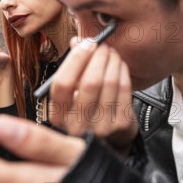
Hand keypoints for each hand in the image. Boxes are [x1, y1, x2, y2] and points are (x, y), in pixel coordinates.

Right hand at [49, 38, 137, 155]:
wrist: (109, 140)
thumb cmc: (85, 112)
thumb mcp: (71, 96)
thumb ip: (72, 70)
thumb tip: (77, 41)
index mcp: (58, 117)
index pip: (62, 85)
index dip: (75, 60)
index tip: (86, 44)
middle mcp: (77, 125)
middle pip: (89, 82)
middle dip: (98, 57)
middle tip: (102, 45)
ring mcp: (101, 127)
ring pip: (109, 83)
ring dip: (112, 61)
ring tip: (111, 52)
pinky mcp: (121, 125)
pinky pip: (124, 89)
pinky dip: (122, 71)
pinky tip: (120, 64)